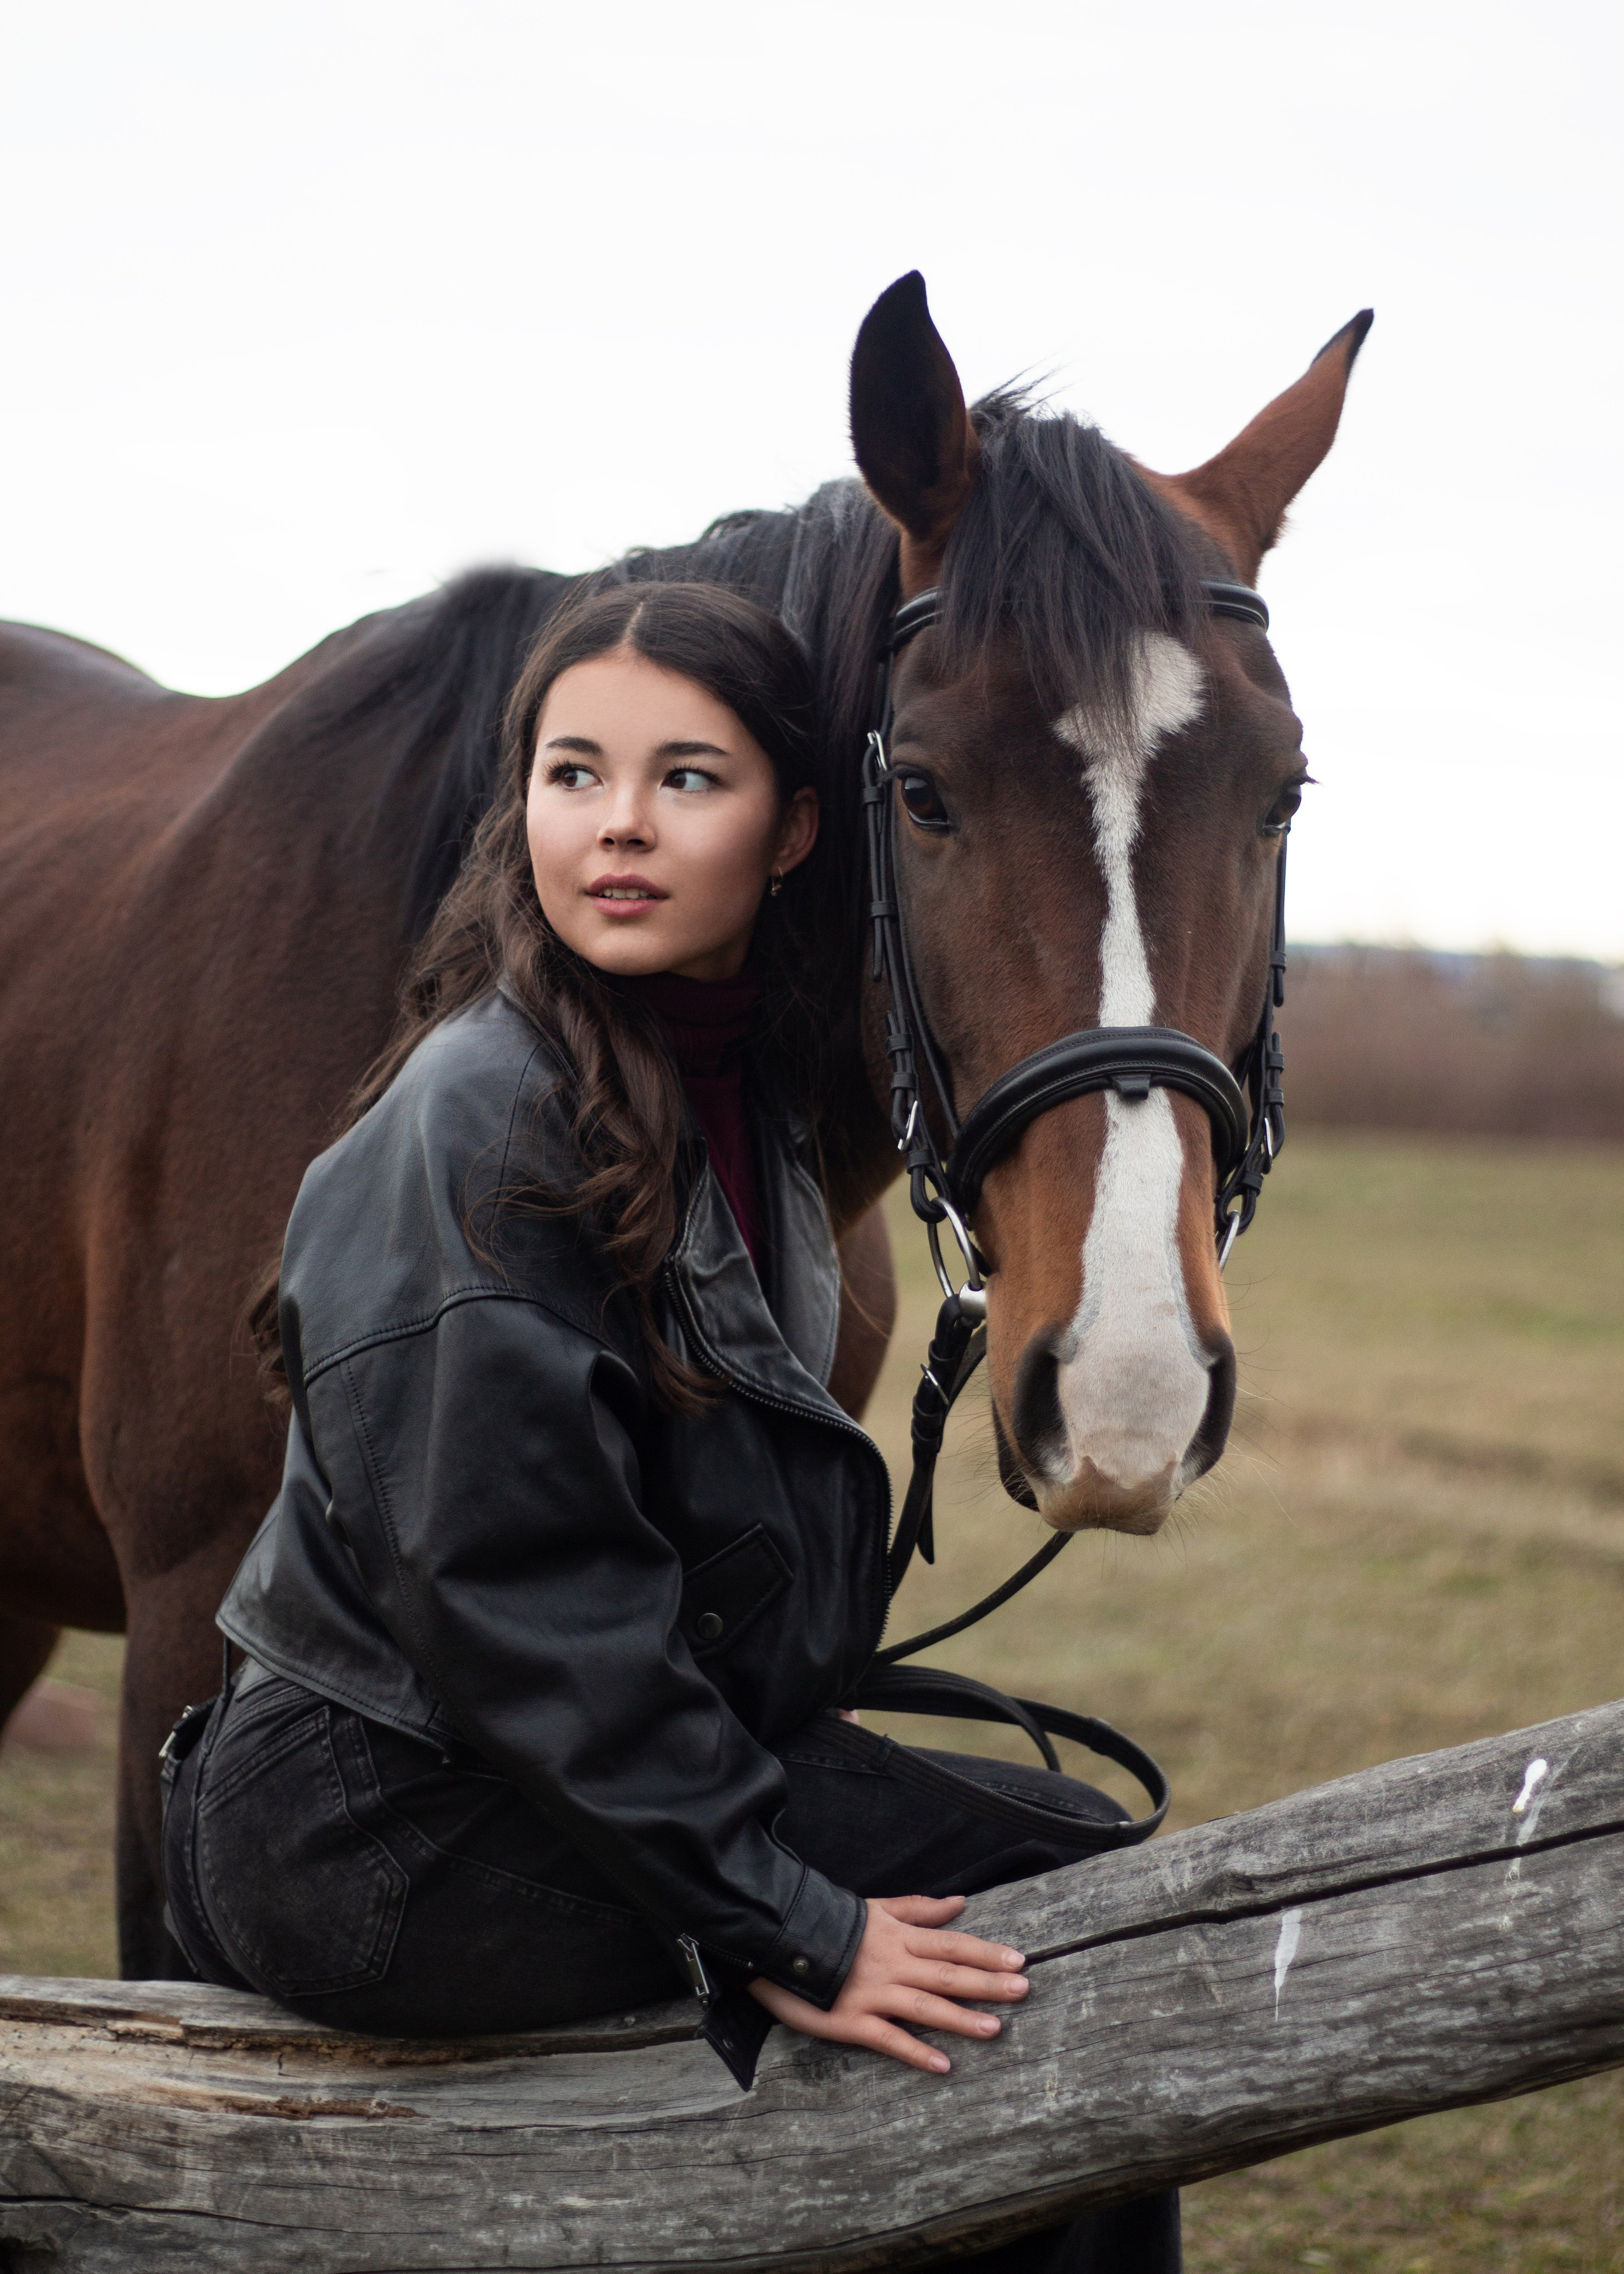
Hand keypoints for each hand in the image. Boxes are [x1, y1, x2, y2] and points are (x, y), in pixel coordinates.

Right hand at [748, 1894, 1027, 2072]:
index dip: (985, 1952)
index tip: (1019, 1960)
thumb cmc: (830, 1925)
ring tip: (995, 2029)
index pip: (950, 1944)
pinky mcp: (851, 2021)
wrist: (778, 1941)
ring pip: (924, 2006)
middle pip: (945, 1973)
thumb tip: (959, 1902)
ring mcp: (872, 1994)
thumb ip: (918, 1909)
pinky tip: (943, 2065)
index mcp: (897, 1936)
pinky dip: (915, 2051)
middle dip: (986, 1982)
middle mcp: (891, 1964)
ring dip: (960, 2018)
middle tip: (1023, 1990)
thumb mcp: (875, 1909)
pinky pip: (888, 2038)